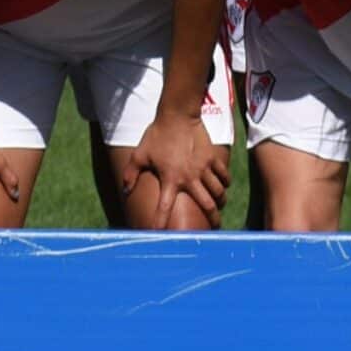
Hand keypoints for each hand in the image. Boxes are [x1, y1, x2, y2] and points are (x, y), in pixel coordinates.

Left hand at [124, 114, 230, 228]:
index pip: (165, 207)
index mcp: (170, 179)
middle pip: (207, 205)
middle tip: (213, 227)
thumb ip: (131, 174)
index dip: (161, 222)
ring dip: (220, 202)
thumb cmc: (156, 135)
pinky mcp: (213, 158)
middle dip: (212, 219)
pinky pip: (224, 176)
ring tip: (218, 206)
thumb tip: (125, 191)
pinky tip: (223, 186)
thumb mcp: (139, 155)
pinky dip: (225, 183)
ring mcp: (204, 168)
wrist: (178, 115)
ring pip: (219, 192)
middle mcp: (190, 178)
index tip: (161, 236)